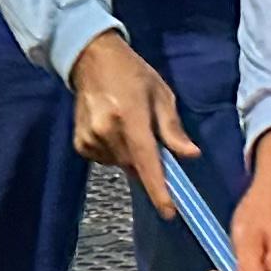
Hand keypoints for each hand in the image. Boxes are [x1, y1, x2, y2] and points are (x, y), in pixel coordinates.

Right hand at [67, 28, 195, 218]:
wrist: (91, 59)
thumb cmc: (132, 74)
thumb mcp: (161, 94)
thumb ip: (173, 128)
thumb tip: (190, 155)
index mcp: (130, 117)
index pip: (147, 161)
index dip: (158, 189)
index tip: (169, 211)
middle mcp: (107, 131)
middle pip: (135, 165)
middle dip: (147, 160)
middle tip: (147, 134)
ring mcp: (90, 138)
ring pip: (121, 164)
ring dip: (130, 155)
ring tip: (125, 124)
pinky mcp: (80, 143)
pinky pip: (105, 160)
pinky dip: (114, 152)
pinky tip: (111, 129)